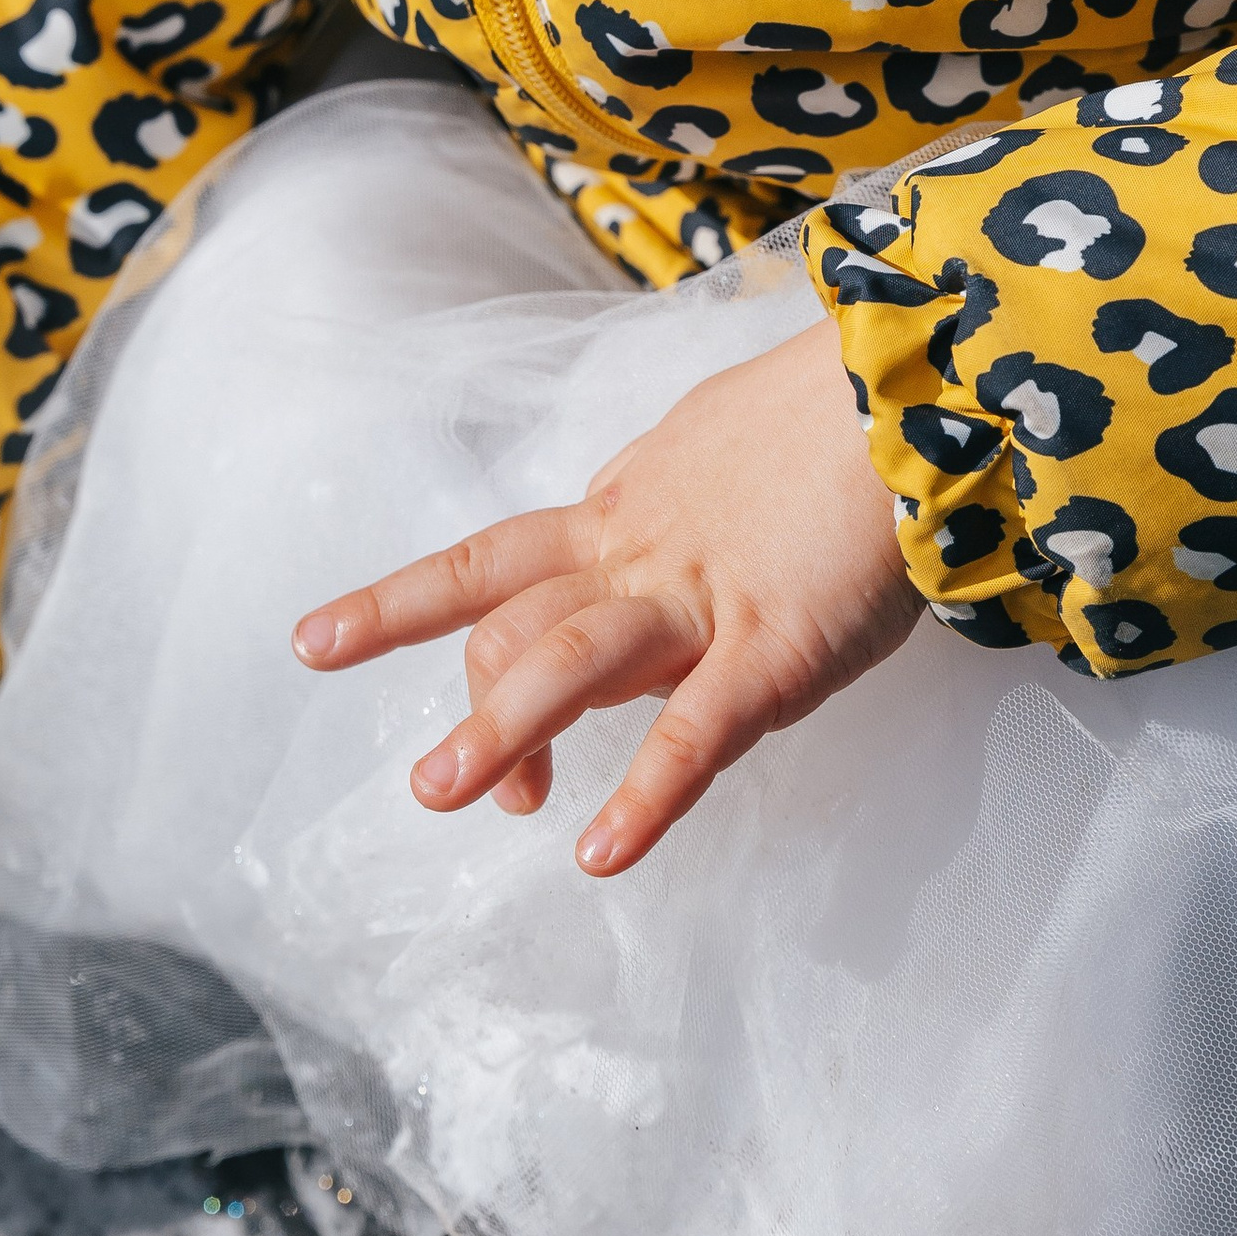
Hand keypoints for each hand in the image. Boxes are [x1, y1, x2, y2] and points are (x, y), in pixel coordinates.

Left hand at [292, 316, 915, 875]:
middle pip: (517, 624)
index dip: (402, 606)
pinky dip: (647, 794)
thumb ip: (666, 506)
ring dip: (505, 732)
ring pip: (574, 663)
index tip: (321, 643)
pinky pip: (697, 730)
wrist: (915, 382)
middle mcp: (641, 554)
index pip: (491, 563)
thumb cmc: (831, 416)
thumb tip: (632, 541)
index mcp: (624, 510)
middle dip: (468, 702)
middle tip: (436, 788)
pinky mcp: (777, 645)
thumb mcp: (715, 447)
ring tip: (448, 796)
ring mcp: (703, 600)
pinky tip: (600, 852)